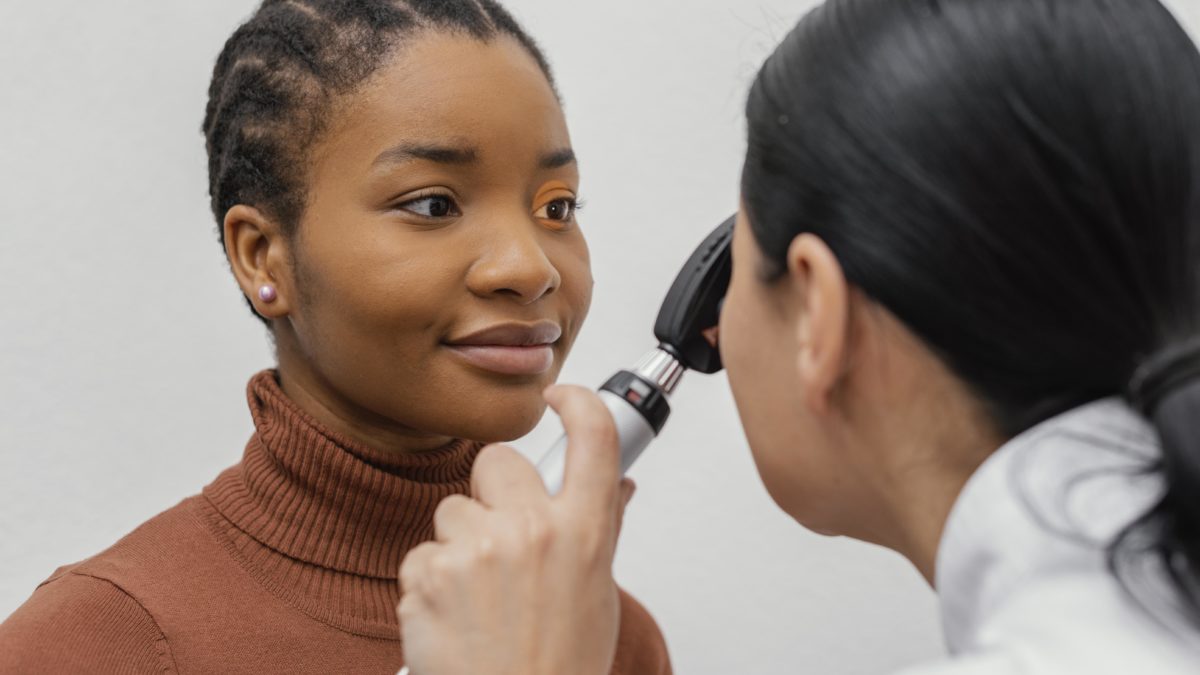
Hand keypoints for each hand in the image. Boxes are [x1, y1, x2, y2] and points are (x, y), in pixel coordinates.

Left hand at [397, 385, 635, 674]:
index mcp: (584, 533)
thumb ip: (600, 530)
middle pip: (497, 460)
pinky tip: (454, 615)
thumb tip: (616, 485)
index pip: (593, 435)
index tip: (558, 396)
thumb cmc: (559, 665)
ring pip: (451, 509)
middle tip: (501, 534)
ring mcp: (477, 550)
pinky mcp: (430, 574)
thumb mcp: (596, 595)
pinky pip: (422, 553)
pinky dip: (431, 581)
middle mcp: (532, 530)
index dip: (576, 401)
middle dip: (492, 489)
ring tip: (479, 594)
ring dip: (458, 542)